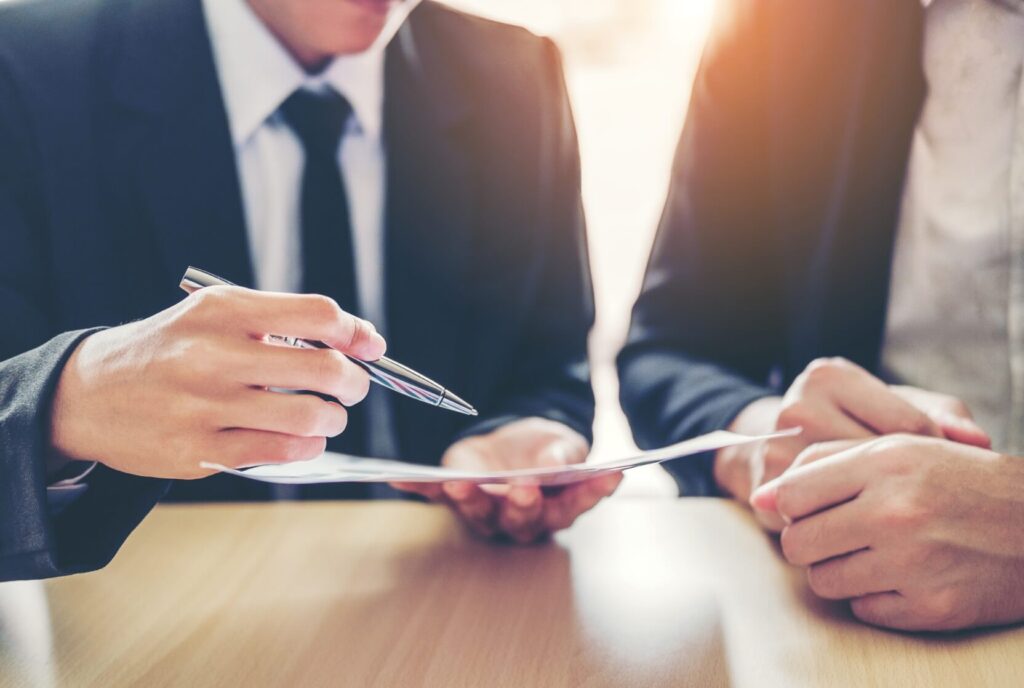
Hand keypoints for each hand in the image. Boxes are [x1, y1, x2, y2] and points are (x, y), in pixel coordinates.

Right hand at [50, 286, 385, 478]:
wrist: (89, 394)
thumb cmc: (170, 350)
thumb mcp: (215, 315)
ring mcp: (205, 406)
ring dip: (333, 418)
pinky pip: (281, 452)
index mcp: (223, 310)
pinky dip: (307, 446)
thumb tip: (363, 338)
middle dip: (355, 382)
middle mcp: (213, 355)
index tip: (368, 346)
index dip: (356, 331)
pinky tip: (302, 438)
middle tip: (352, 387)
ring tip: (326, 415)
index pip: (317, 313)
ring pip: (309, 416)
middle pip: (324, 368)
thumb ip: (284, 321)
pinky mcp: (199, 452)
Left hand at [393, 418, 620, 543]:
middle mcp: (522, 517)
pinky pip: (435, 495)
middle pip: (525, 519)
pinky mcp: (458, 495)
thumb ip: (564, 453)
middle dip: (524, 504)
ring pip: (481, 514)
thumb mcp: (560, 443)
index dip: (592, 493)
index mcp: (557, 505)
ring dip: (472, 501)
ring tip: (463, 486)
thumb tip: (559, 460)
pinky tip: (399, 479)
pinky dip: (418, 488)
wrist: (514, 443)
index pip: (577, 503)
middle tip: (524, 488)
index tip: (609, 476)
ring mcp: (488, 509)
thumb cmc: (544, 450)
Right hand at [713, 357, 989, 529]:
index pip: (907, 425)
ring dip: (876, 514)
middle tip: (922, 502)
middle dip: (906, 488)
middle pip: (877, 464)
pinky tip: (863, 530)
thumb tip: (978, 441)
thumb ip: (940, 415)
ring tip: (896, 518)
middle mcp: (796, 408)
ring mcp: (775, 450)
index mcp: (829, 377)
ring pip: (849, 498)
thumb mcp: (891, 405)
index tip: (937, 474)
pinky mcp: (764, 493)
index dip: (934, 457)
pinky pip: (822, 523)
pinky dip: (847, 532)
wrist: (769, 446)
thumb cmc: (846, 424)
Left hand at [751, 436, 1023, 630]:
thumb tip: (762, 494)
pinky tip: (901, 575)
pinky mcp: (930, 608)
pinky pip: (863, 609)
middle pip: (797, 541)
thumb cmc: (960, 480)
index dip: (789, 503)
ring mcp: (912, 564)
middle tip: (836, 533)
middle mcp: (896, 513)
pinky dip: (874, 597)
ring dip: (838, 570)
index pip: (792, 493)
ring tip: (870, 553)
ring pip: (823, 581)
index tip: (805, 507)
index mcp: (885, 464)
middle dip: (808, 540)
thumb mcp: (900, 449)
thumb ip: (826, 462)